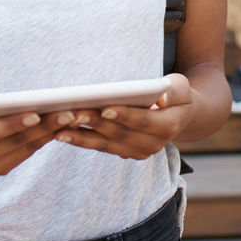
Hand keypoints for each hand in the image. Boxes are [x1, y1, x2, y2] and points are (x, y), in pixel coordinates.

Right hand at [0, 94, 72, 177]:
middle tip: (69, 113)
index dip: (14, 124)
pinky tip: (61, 125)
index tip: (36, 113)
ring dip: (50, 133)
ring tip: (72, 117)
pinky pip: (25, 153)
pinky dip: (43, 139)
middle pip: (13, 142)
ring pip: (23, 149)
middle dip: (43, 127)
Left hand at [52, 73, 193, 160]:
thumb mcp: (181, 87)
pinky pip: (100, 147)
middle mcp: (152, 145)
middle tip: (73, 113)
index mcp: (168, 127)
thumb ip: (173, 91)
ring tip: (59, 128)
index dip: (124, 115)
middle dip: (96, 124)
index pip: (143, 121)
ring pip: (106, 145)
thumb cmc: (175, 94)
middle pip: (120, 134)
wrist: (179, 115)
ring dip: (82, 137)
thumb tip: (160, 99)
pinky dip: (82, 140)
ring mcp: (137, 152)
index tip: (104, 107)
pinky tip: (62, 133)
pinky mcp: (124, 153)